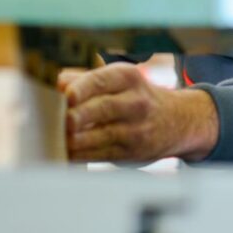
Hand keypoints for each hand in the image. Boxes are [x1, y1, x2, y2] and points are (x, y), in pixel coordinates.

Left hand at [58, 63, 218, 162]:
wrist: (179, 120)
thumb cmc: (137, 97)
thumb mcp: (120, 80)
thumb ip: (84, 80)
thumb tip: (54, 83)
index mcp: (128, 78)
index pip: (101, 81)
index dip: (81, 89)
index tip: (65, 97)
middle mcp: (136, 102)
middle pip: (101, 108)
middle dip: (76, 117)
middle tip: (59, 122)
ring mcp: (136, 129)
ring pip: (100, 136)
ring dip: (74, 140)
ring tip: (57, 139)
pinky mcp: (133, 152)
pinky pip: (100, 155)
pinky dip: (80, 155)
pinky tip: (67, 152)